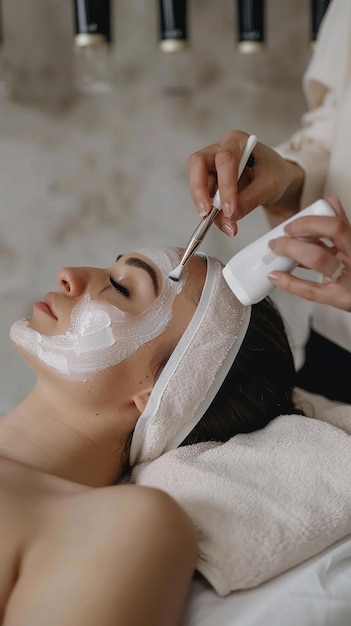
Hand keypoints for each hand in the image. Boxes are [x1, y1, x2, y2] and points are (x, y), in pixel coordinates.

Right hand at [188, 129, 302, 236]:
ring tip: (226, 225)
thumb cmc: (274, 174)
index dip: (224, 186)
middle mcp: (220, 149)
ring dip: (208, 206)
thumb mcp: (269, 187)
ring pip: (199, 183)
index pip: (224, 160)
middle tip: (206, 213)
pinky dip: (212, 211)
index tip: (229, 210)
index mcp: (238, 141)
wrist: (275, 178)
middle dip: (199, 190)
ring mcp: (212, 165)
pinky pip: (204, 196)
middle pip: (198, 163)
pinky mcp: (210, 180)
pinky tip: (224, 221)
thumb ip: (249, 200)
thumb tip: (229, 217)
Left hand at [268, 197, 350, 310]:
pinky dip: (289, 282)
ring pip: (318, 261)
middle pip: (324, 241)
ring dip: (291, 253)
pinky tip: (276, 276)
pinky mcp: (339, 299)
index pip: (336, 226)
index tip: (292, 226)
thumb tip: (330, 201)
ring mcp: (346, 282)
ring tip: (275, 251)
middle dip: (294, 240)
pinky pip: (310, 291)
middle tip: (278, 240)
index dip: (310, 223)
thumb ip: (341, 226)